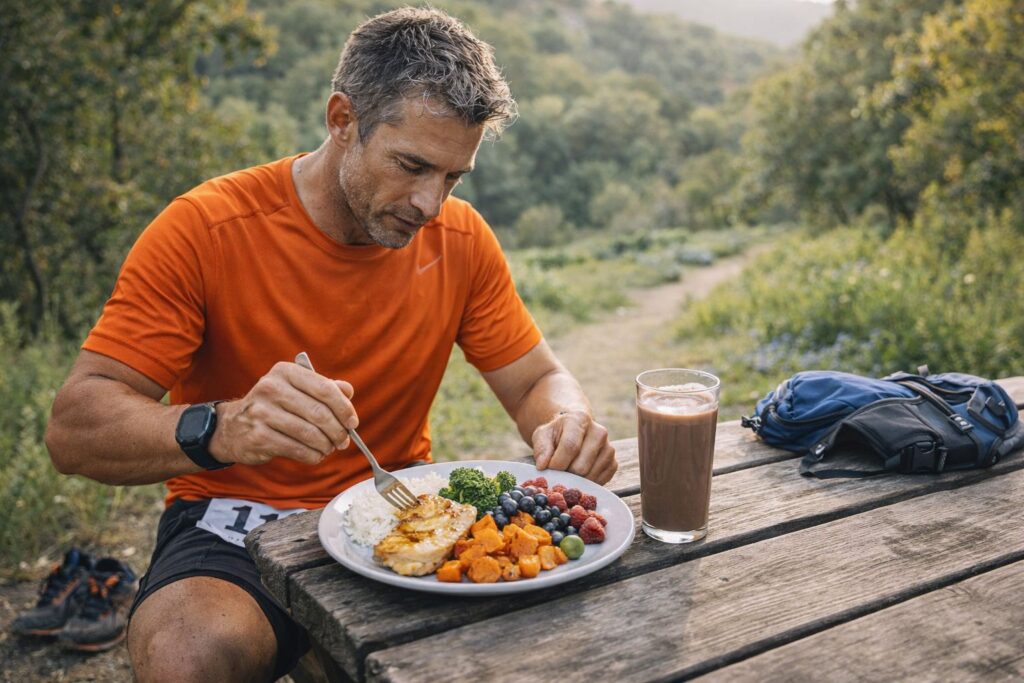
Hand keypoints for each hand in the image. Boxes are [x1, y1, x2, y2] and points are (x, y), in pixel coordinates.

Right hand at [208, 361, 356, 466]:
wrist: (232, 426)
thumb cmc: (274, 406)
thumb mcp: (296, 389)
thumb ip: (323, 388)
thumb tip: (348, 392)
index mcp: (285, 371)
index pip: (324, 388)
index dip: (344, 408)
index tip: (352, 422)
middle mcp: (271, 388)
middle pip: (319, 413)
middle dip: (338, 431)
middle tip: (344, 441)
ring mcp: (262, 412)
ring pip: (310, 433)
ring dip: (326, 445)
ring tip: (329, 448)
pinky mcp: (258, 436)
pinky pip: (297, 449)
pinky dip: (313, 455)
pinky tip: (316, 455)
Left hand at [531, 410, 616, 483]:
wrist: (574, 433)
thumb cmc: (556, 435)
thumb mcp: (543, 435)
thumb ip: (541, 449)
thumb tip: (543, 466)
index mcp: (579, 419)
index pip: (570, 446)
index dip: (557, 463)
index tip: (548, 470)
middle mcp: (599, 432)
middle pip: (581, 466)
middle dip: (565, 474)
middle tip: (558, 472)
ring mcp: (609, 448)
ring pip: (590, 477)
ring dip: (575, 480)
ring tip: (568, 472)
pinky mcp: (613, 463)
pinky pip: (599, 482)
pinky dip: (586, 484)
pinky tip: (578, 476)